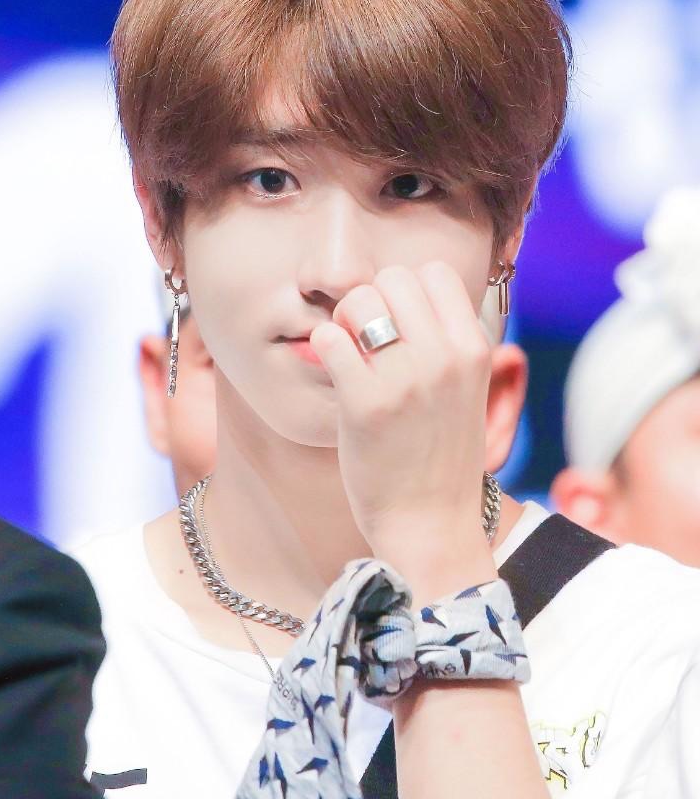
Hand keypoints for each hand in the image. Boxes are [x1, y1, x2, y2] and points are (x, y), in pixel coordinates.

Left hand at [309, 261, 492, 579]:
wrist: (431, 525)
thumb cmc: (440, 456)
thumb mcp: (465, 391)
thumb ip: (444, 342)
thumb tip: (398, 294)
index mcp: (474, 348)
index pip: (433, 272)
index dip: (406, 290)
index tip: (396, 323)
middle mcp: (446, 356)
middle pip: (392, 277)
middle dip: (371, 301)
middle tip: (365, 340)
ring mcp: (407, 379)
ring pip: (359, 300)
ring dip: (344, 322)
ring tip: (349, 356)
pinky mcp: (366, 403)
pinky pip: (330, 339)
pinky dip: (324, 349)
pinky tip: (334, 372)